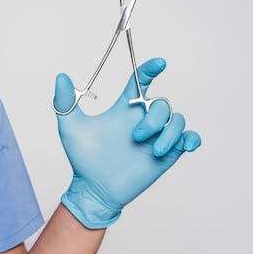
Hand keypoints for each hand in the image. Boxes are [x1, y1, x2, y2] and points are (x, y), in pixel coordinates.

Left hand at [55, 58, 200, 228]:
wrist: (95, 189)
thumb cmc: (83, 159)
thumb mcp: (71, 128)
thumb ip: (65, 102)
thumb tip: (61, 76)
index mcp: (125, 109)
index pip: (141, 81)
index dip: (150, 69)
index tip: (159, 64)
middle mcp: (143, 119)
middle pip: (162, 104)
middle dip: (153, 119)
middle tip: (136, 138)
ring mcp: (156, 136)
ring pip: (177, 120)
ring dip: (168, 133)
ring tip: (153, 150)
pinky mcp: (167, 153)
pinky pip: (189, 138)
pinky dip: (191, 139)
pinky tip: (185, 146)